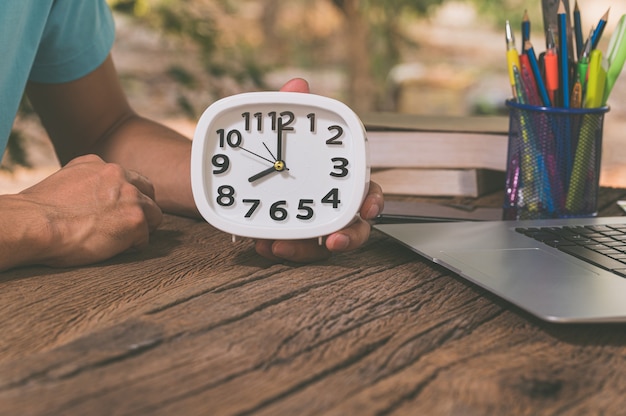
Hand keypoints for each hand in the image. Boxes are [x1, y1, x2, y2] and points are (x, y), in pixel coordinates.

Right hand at [2, 154, 162, 268]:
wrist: (35, 224)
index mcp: (99, 164)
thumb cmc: (39, 212)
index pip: (128, 179)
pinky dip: (132, 246)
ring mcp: (130, 197)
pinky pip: (144, 238)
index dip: (126, 197)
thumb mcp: (65, 181)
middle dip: (141, 209)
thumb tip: (94, 196)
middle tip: (126, 226)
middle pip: (148, 193)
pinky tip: (113, 249)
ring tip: (120, 240)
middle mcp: (119, 175)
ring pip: (154, 215)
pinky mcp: (135, 220)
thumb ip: (87, 182)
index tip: (118, 211)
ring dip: (141, 228)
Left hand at [254, 78, 384, 262]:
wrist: (225, 168)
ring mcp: (307, 222)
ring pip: (320, 246)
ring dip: (305, 251)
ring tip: (278, 246)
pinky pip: (292, 250)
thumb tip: (298, 84)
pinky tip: (264, 245)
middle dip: (349, 238)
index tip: (368, 208)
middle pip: (353, 227)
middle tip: (334, 241)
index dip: (373, 201)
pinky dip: (281, 250)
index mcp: (335, 176)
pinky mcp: (286, 237)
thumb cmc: (259, 146)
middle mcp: (327, 202)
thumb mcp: (271, 124)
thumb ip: (286, 107)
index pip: (365, 190)